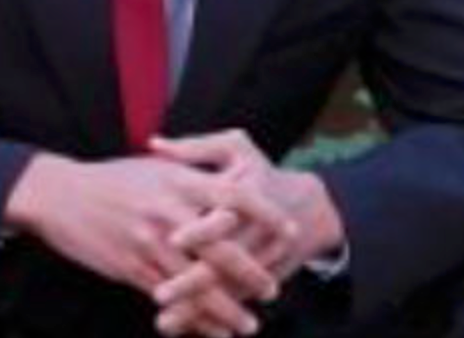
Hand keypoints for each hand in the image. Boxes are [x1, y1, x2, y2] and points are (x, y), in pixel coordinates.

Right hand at [4, 152, 274, 335]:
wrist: (61, 195)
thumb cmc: (112, 178)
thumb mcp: (155, 166)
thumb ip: (190, 176)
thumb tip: (227, 185)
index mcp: (179, 181)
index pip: (235, 196)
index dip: (266, 214)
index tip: (289, 229)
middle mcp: (169, 212)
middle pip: (223, 248)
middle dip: (252, 273)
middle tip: (273, 289)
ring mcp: (150, 242)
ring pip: (199, 283)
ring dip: (228, 308)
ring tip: (249, 325)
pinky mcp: (132, 268)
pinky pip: (171, 300)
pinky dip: (194, 320)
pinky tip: (210, 331)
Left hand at [149, 130, 344, 328]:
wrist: (309, 208)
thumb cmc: (260, 171)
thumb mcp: (235, 148)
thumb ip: (195, 148)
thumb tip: (153, 144)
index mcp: (248, 194)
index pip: (225, 214)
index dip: (200, 229)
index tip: (171, 239)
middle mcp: (256, 233)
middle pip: (224, 262)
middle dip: (193, 281)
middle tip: (160, 295)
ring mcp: (261, 262)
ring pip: (227, 290)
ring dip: (197, 309)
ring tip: (164, 322)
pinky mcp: (261, 282)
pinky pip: (233, 303)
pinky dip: (209, 319)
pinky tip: (181, 328)